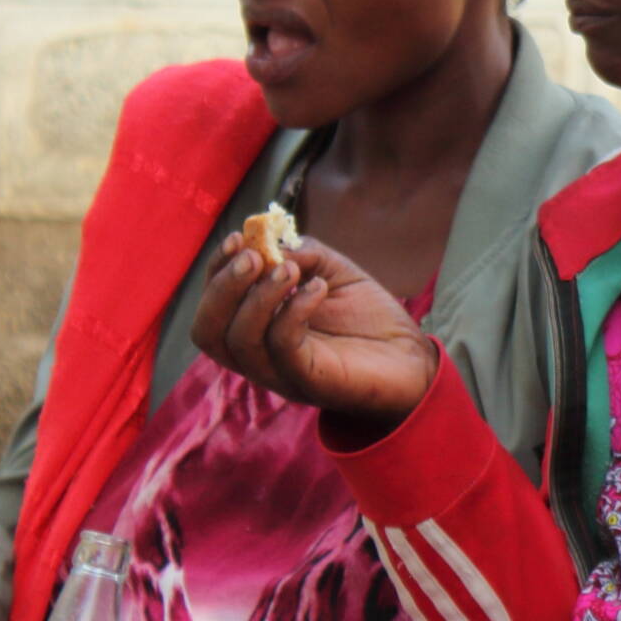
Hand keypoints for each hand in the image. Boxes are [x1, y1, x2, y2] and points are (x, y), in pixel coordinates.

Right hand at [190, 235, 440, 438]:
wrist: (412, 356)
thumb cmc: (369, 317)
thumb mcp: (332, 272)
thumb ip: (302, 253)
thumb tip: (271, 243)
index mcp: (255, 330)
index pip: (212, 308)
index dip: (215, 272)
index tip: (236, 238)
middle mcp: (259, 356)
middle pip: (208, 331)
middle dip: (223, 287)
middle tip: (254, 256)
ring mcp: (281, 373)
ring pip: (239, 341)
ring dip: (258, 297)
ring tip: (291, 269)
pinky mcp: (310, 382)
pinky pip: (283, 347)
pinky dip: (293, 311)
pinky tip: (317, 288)